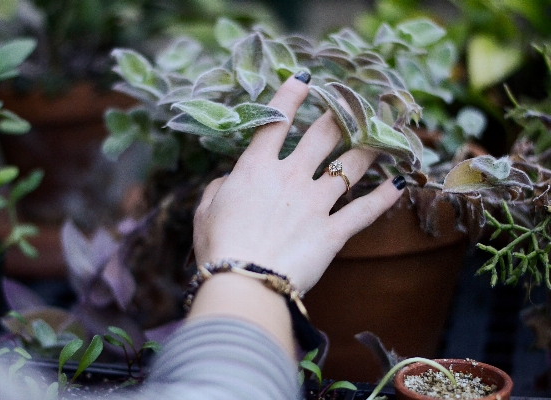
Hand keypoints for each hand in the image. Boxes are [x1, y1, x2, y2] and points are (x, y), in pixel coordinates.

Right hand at [193, 72, 405, 292]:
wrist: (244, 282)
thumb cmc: (218, 247)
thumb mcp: (205, 213)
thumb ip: (219, 189)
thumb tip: (229, 180)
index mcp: (256, 169)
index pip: (275, 122)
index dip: (290, 96)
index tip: (306, 79)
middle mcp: (290, 177)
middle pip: (322, 136)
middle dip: (340, 115)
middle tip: (355, 103)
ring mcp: (315, 203)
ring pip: (350, 167)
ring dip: (369, 148)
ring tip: (385, 135)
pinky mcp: (333, 232)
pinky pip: (364, 211)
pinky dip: (384, 197)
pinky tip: (400, 184)